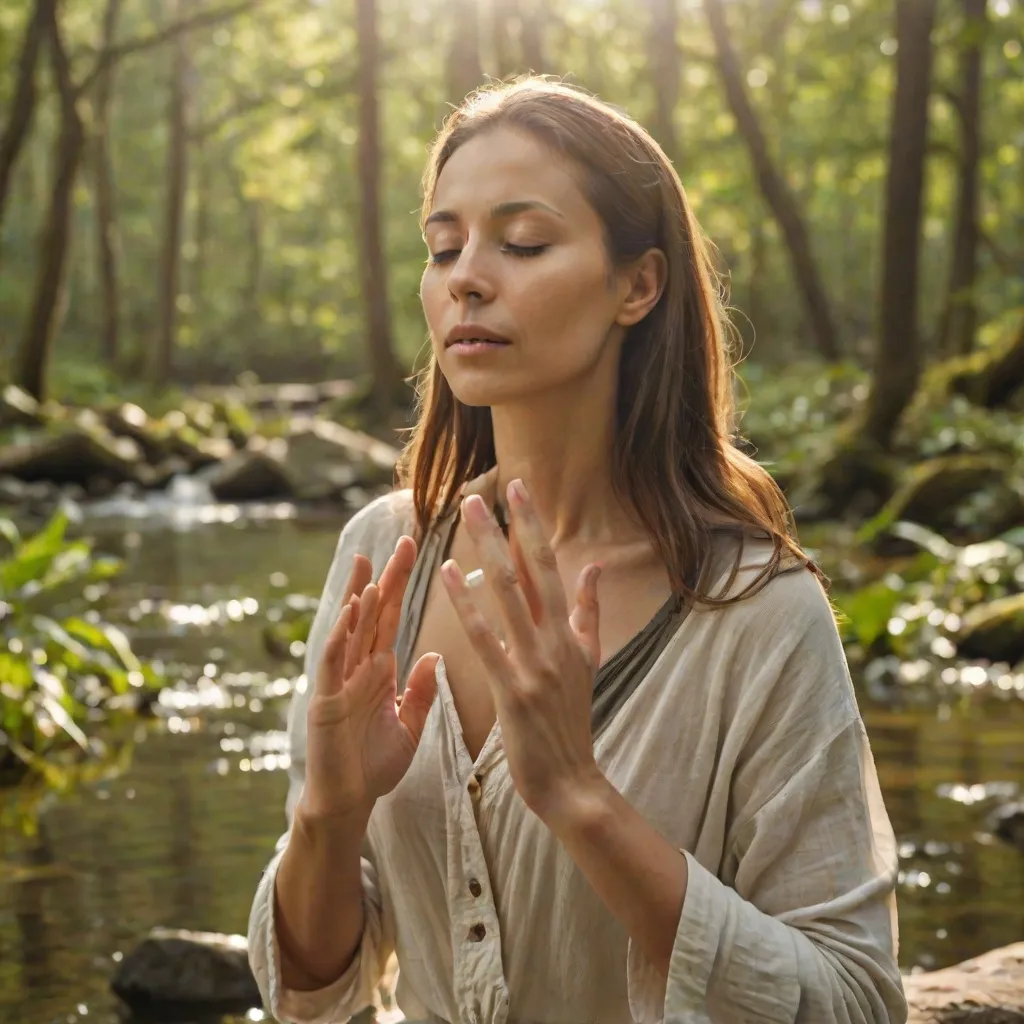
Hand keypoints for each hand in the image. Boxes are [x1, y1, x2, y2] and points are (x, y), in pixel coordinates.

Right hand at [299, 537, 439, 823]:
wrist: (350, 803)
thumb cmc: (375, 766)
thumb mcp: (410, 724)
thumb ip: (420, 690)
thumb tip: (435, 655)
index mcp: (377, 670)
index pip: (390, 617)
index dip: (400, 583)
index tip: (414, 549)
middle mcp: (357, 669)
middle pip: (372, 615)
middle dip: (385, 578)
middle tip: (403, 542)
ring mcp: (338, 683)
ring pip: (350, 633)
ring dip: (360, 599)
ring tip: (373, 568)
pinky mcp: (325, 703)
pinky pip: (332, 664)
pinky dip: (339, 637)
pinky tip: (348, 613)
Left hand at [441, 480, 604, 824]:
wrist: (571, 781)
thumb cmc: (573, 721)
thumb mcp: (589, 661)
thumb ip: (588, 612)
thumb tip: (593, 566)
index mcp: (571, 633)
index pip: (551, 567)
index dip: (532, 526)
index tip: (518, 488)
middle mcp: (556, 641)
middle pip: (529, 571)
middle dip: (505, 527)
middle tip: (480, 492)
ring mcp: (537, 664)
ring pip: (509, 594)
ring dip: (486, 550)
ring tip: (465, 516)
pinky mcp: (515, 689)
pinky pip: (486, 638)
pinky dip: (468, 603)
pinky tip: (449, 575)